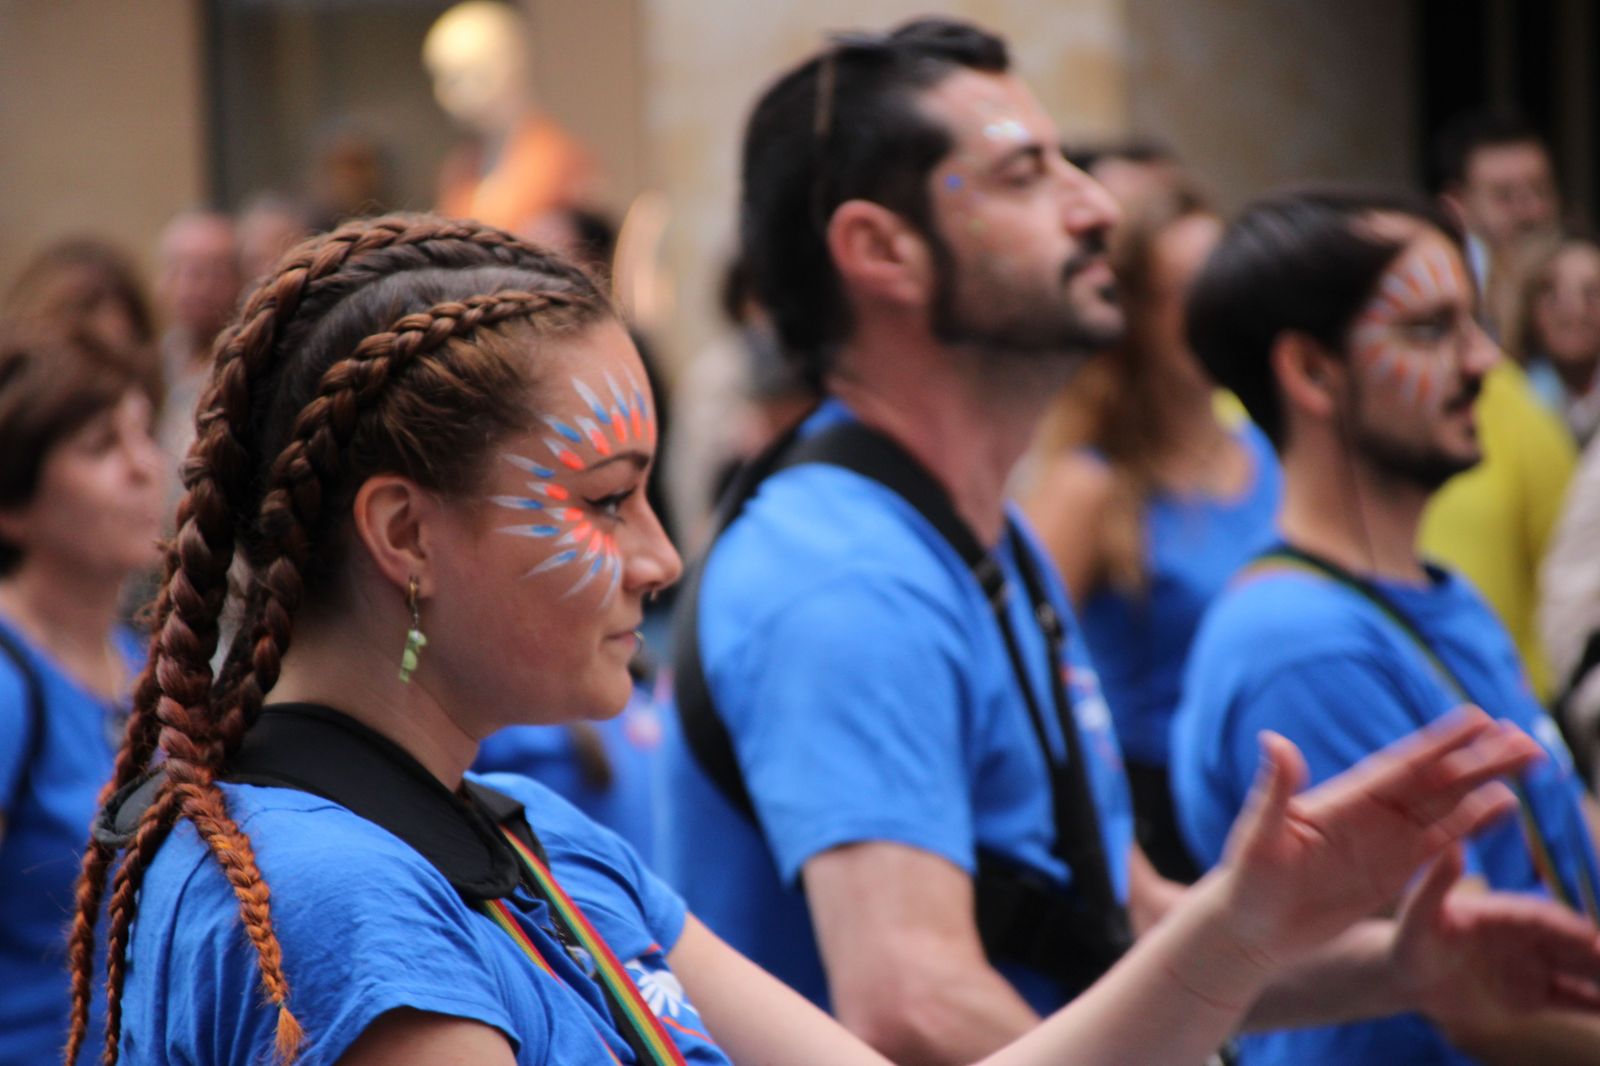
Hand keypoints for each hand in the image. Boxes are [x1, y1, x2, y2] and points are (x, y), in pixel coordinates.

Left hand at [1215, 708, 1542, 972]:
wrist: (1250, 929)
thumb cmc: (1247, 882)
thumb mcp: (1258, 836)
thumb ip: (1274, 790)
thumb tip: (1274, 740)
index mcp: (1344, 799)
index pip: (1402, 765)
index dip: (1440, 742)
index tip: (1477, 718)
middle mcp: (1371, 813)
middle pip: (1435, 780)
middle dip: (1479, 758)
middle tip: (1525, 737)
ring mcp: (1385, 841)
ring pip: (1446, 805)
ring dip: (1485, 784)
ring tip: (1527, 761)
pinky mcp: (1393, 871)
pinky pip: (1440, 842)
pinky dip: (1472, 824)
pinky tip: (1501, 807)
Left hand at [1392, 848, 1599, 1036]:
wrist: (1404, 974)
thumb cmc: (1408, 938)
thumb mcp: (1417, 914)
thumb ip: (1435, 884)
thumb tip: (1452, 847)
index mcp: (1502, 913)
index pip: (1541, 918)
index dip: (1567, 928)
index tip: (1592, 940)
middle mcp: (1525, 937)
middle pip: (1570, 944)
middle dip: (1597, 952)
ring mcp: (1532, 965)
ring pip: (1580, 971)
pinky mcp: (1532, 995)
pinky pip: (1573, 999)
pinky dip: (1596, 1003)